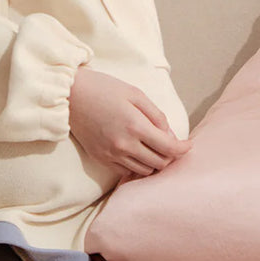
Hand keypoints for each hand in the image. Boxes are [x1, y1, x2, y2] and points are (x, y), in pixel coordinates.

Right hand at [68, 66, 190, 176]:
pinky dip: (136, 166)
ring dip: (154, 162)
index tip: (188, 145)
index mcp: (136, 126)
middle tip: (170, 144)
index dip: (182, 149)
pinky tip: (137, 153)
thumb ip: (156, 115)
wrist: (71, 95)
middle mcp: (124, 145)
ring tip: (154, 149)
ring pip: (144, 170)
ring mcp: (111, 155)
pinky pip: (126, 171)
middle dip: (169, 155)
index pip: (168, 147)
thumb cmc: (105, 89)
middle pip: (159, 162)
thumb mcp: (136, 94)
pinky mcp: (101, 159)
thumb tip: (169, 134)